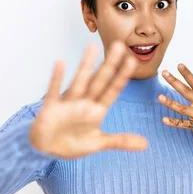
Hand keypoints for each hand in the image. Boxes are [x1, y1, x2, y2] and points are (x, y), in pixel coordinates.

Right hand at [30, 42, 147, 158]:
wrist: (46, 148)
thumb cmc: (72, 143)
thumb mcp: (98, 143)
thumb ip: (120, 141)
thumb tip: (145, 144)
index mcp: (96, 110)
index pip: (113, 90)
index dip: (122, 77)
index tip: (132, 61)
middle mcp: (84, 102)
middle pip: (99, 81)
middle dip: (109, 65)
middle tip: (119, 45)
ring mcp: (68, 103)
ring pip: (79, 81)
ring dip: (85, 65)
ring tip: (93, 47)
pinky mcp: (51, 107)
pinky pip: (54, 90)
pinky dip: (57, 78)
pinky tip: (60, 62)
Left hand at [158, 64, 192, 141]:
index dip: (187, 74)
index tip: (179, 65)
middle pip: (186, 91)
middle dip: (175, 82)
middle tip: (164, 73)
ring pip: (182, 108)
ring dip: (170, 102)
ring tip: (159, 97)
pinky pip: (183, 124)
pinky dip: (174, 122)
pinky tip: (164, 119)